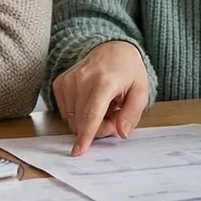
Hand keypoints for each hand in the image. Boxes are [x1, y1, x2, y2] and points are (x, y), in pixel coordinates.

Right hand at [50, 40, 149, 155]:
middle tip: (113, 116)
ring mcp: (69, 80)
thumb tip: (120, 133)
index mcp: (105, 81)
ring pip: (72, 120)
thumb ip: (132, 114)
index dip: (85, 135)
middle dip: (98, 128)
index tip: (78, 151)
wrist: (112, 49)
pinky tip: (90, 101)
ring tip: (103, 105)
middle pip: (82, 122)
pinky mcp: (60, 83)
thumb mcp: (141, 91)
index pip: (92, 114)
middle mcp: (82, 80)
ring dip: (87, 121)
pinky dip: (78, 113)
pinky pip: (66, 113)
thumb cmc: (128, 71)